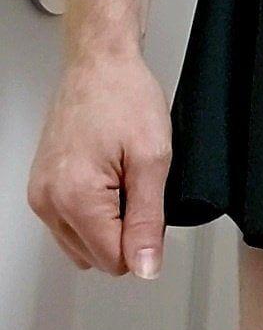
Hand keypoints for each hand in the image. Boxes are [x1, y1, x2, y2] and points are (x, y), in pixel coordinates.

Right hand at [26, 51, 172, 277]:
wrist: (100, 62)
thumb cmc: (124, 95)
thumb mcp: (153, 157)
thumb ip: (149, 219)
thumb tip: (146, 266)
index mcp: (75, 197)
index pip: (114, 261)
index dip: (143, 240)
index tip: (151, 204)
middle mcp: (49, 201)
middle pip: (96, 256)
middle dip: (124, 229)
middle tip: (136, 182)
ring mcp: (42, 194)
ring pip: (82, 244)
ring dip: (108, 222)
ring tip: (121, 177)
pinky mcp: (42, 186)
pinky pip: (70, 223)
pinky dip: (93, 210)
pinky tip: (107, 177)